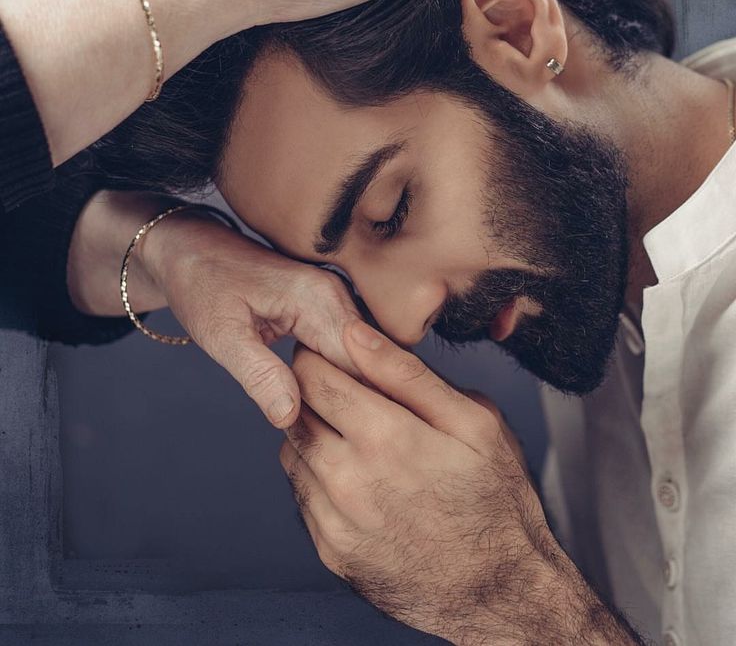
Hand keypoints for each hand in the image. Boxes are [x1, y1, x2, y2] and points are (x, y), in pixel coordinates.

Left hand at [140, 209, 367, 427]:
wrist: (189, 249)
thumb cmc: (200, 283)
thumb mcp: (220, 334)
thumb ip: (258, 374)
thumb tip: (290, 417)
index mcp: (317, 298)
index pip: (360, 363)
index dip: (358, 404)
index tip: (350, 440)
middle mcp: (335, 294)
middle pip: (368, 361)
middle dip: (358, 401)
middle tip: (338, 445)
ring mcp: (334, 300)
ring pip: (360, 358)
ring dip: (350, 392)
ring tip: (333, 431)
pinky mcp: (325, 309)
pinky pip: (344, 351)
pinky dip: (337, 378)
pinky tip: (322, 405)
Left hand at [279, 330, 641, 645]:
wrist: (501, 592)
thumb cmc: (496, 498)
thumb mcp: (473, 421)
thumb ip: (408, 374)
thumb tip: (356, 333)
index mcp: (385, 438)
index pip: (312, 377)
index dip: (317, 356)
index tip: (333, 353)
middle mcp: (348, 481)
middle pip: (295, 411)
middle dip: (312, 390)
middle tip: (344, 388)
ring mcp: (335, 521)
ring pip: (293, 451)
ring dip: (313, 432)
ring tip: (355, 432)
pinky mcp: (330, 550)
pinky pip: (302, 494)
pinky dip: (318, 474)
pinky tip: (358, 473)